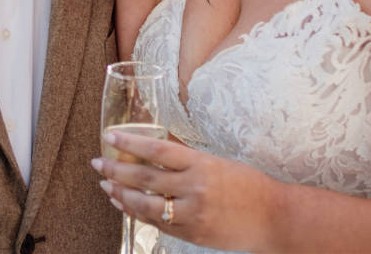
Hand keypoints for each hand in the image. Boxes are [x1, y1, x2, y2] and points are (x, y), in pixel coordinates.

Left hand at [91, 128, 273, 251]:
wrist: (273, 217)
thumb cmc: (248, 186)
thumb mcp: (217, 163)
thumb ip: (187, 160)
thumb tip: (154, 151)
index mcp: (201, 164)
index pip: (157, 149)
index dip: (130, 142)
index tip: (110, 136)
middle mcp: (194, 188)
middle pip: (145, 177)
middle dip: (116, 170)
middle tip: (98, 163)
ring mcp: (192, 213)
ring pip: (145, 204)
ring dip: (120, 194)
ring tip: (105, 185)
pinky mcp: (191, 233)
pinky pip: (156, 223)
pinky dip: (136, 212)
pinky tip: (124, 204)